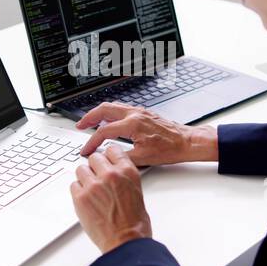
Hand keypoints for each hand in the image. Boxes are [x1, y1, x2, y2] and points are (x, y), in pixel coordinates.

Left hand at [70, 144, 151, 253]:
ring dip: (84, 178)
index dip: (108, 156)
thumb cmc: (134, 223)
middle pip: (94, 157)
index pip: (112, 150)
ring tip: (91, 190)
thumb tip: (114, 175)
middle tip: (97, 177)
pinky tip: (86, 200)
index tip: (105, 160)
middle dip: (95, 167)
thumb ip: (124, 178)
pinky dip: (78, 191)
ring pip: (81, 169)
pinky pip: (73, 185)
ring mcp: (93, 185)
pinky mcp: (80, 198)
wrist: (126, 241)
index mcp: (127, 171)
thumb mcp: (137, 192)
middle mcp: (110, 175)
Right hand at [75, 102, 217, 166]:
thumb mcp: (143, 158)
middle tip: (79, 125)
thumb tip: (107, 159)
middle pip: (104, 109)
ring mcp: (140, 112)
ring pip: (113, 106)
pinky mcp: (144, 113)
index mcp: (133, 124)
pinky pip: (122, 109)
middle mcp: (135, 114)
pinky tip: (109, 121)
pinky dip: (111, 113)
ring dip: (99, 113)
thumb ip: (122, 157)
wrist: (187, 142)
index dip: (91, 143)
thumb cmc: (170, 149)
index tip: (85, 151)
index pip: (104, 132)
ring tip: (90, 122)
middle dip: (89, 117)